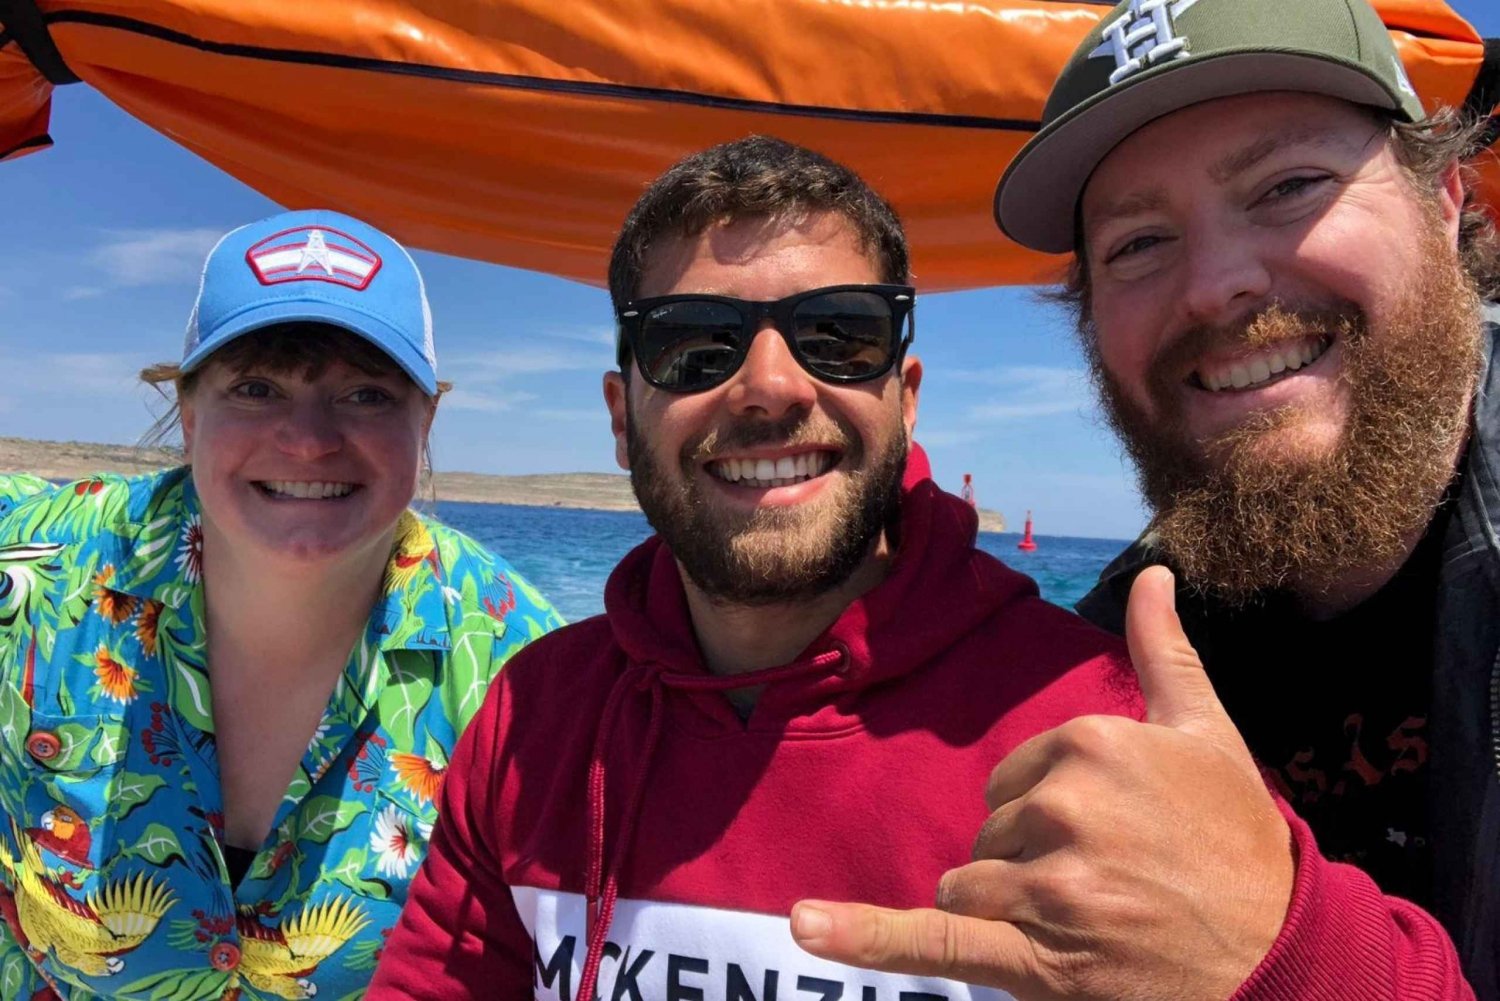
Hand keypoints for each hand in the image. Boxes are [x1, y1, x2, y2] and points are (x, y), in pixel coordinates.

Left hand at [791, 566, 1293, 1000]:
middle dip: (1028, 858)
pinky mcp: (1035, 956)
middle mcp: (1065, 805)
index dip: (1051, 810)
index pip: (1015, 774)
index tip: (1111, 834)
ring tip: (1087, 923)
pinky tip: (807, 928)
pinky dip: (865, 937)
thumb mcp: (1208, 734)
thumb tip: (1152, 575)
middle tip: (1109, 884)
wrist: (1280, 953)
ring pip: (968, 882)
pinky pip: (934, 940)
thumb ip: (1163, 652)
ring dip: (1007, 906)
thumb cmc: (1241, 838)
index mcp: (1093, 742)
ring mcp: (1048, 884)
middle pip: (990, 828)